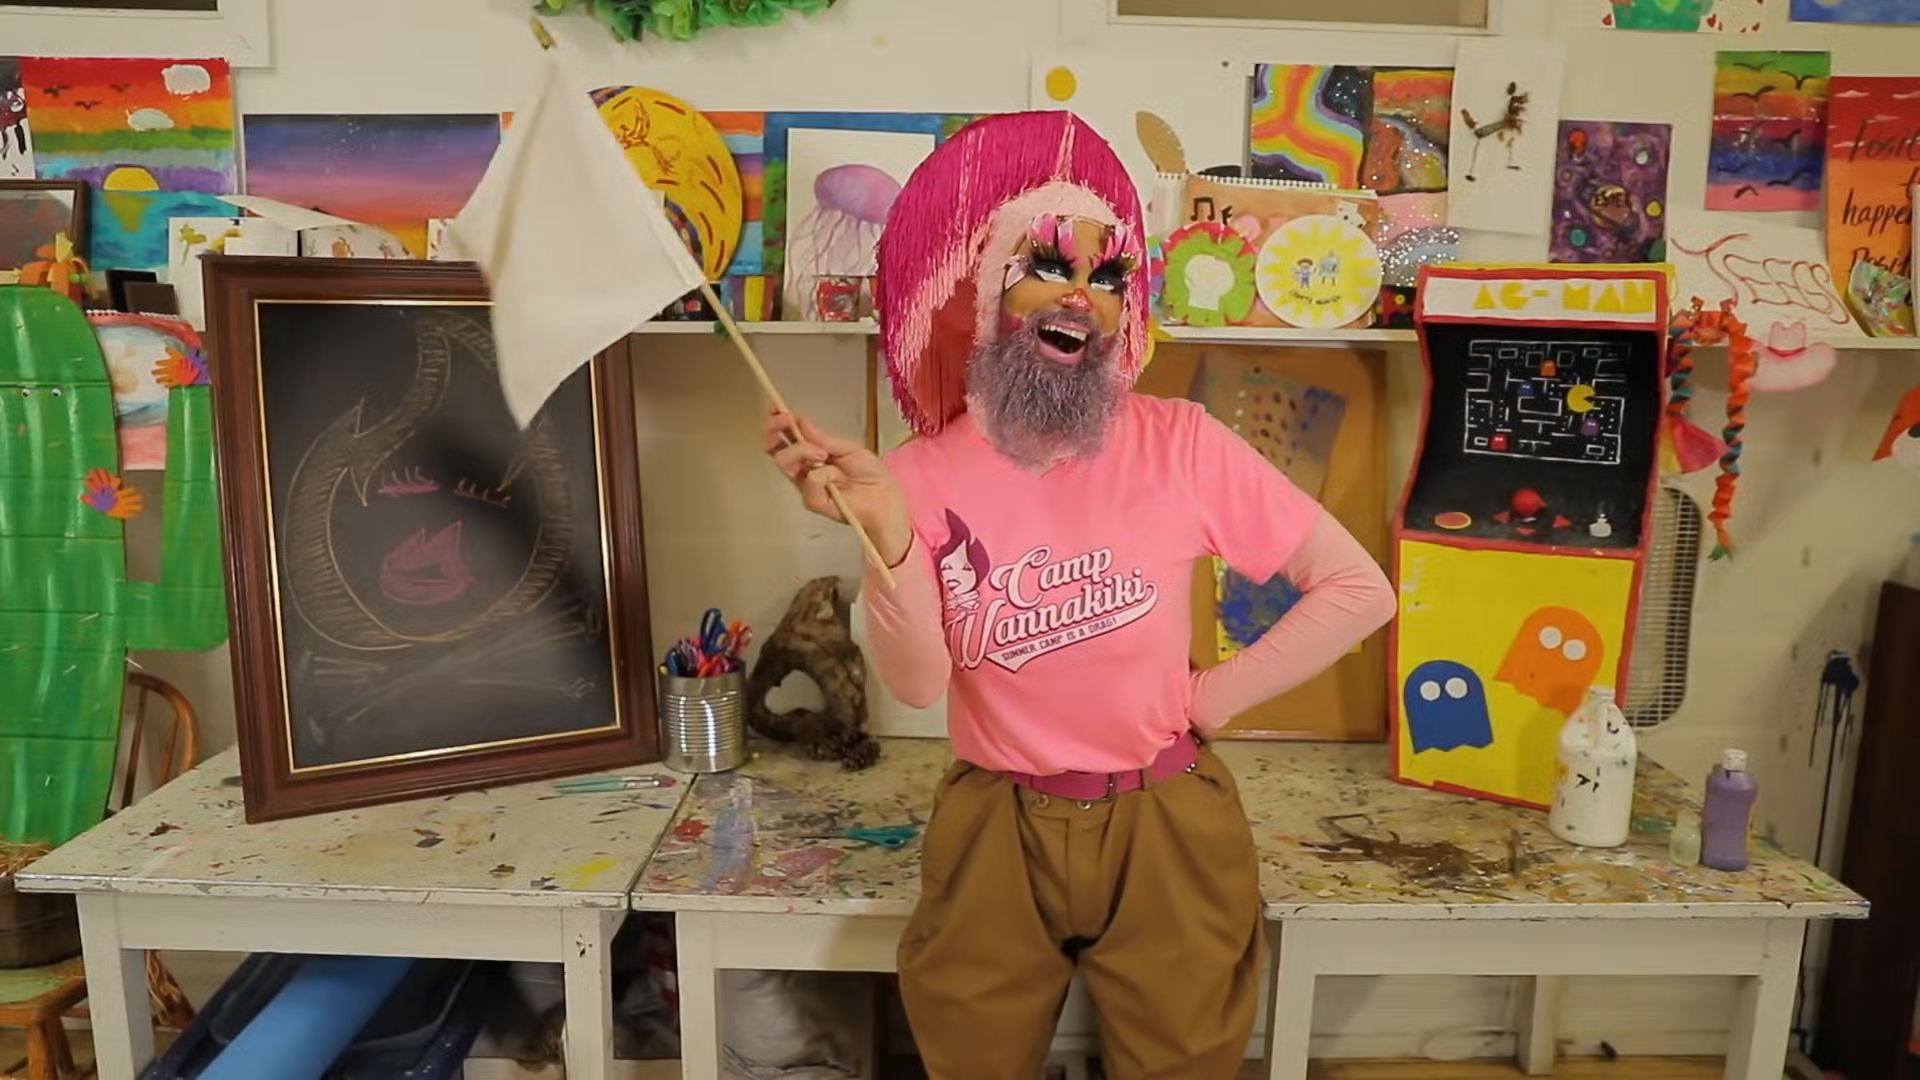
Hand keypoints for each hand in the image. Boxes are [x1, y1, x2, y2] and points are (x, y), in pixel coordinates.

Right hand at [762, 409, 912, 565]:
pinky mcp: (812, 500)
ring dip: (802, 450)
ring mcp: (805, 484)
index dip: (775, 423)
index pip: (784, 437)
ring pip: (784, 461)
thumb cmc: (869, 473)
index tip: (775, 407)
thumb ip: (822, 438)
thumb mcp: (848, 447)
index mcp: (809, 453)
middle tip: (786, 420)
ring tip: (823, 453)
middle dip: (776, 430)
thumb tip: (799, 421)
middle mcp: (802, 468)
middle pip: (774, 449)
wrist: (884, 497)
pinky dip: (822, 474)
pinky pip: (808, 480)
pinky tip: (835, 475)